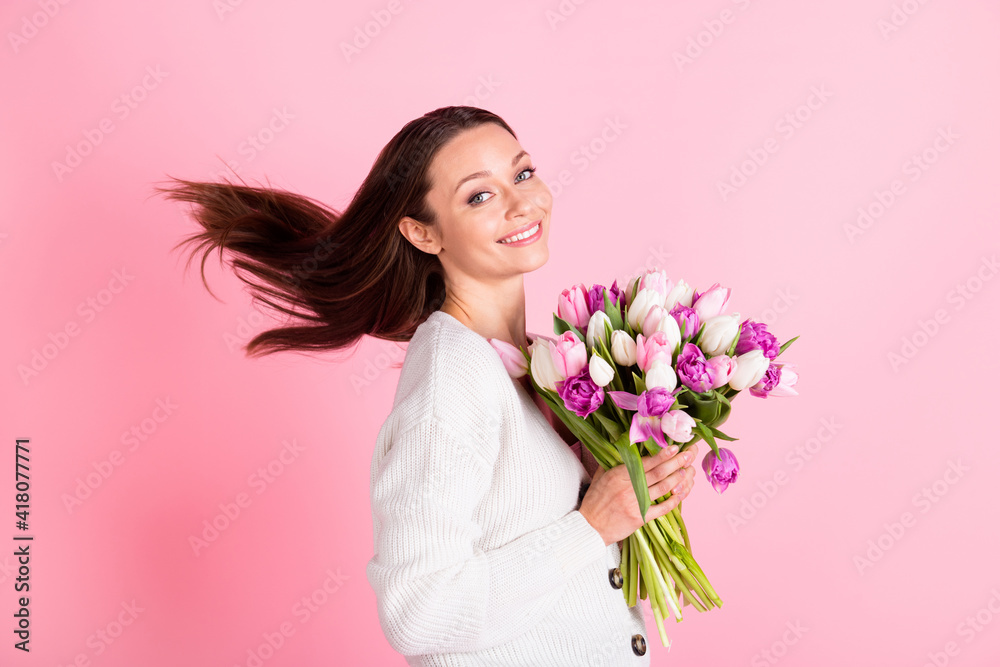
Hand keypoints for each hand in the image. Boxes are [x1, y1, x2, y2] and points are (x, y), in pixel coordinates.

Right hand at [579, 444, 697, 546]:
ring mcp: (635, 503)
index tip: (675, 447)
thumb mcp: (600, 477)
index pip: (645, 462)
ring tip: (687, 471)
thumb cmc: (595, 500)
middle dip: (676, 463)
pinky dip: (673, 501)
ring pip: (663, 488)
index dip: (662, 455)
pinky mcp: (640, 518)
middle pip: (658, 473)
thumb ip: (613, 463)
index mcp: (618, 475)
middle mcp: (628, 488)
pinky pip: (662, 509)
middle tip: (689, 455)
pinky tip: (680, 494)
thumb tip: (624, 448)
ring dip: (678, 479)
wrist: (590, 527)